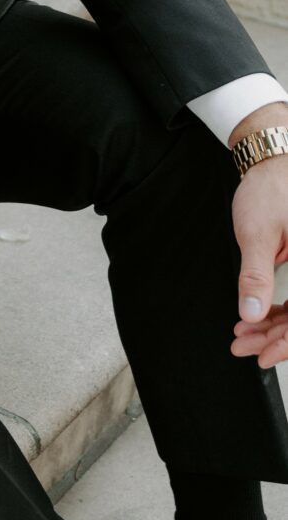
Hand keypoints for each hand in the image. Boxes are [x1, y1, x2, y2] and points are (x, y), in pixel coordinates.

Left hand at [231, 147, 287, 369]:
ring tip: (242, 336)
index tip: (264, 356)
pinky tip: (256, 318)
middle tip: (243, 346)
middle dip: (276, 337)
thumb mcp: (257, 234)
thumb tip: (251, 313)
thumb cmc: (269, 190)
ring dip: (275, 327)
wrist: (272, 163)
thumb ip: (255, 275)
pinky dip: (278, 311)